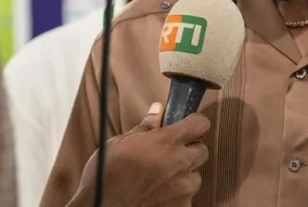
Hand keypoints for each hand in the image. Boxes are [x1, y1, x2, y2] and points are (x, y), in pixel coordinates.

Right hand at [72, 102, 210, 206]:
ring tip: (161, 178)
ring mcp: (183, 188)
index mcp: (166, 142)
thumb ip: (145, 127)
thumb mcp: (120, 143)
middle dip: (189, 150)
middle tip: (170, 154)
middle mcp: (179, 163)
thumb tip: (157, 110)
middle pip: (202, 150)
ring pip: (195, 176)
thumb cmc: (105, 177)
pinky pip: (188, 197)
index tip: (189, 125)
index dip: (195, 123)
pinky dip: (177, 195)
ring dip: (183, 175)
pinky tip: (158, 193)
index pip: (200, 124)